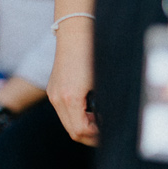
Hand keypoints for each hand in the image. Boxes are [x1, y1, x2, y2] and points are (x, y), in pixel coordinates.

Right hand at [48, 17, 99, 145]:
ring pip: (67, 122)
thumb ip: (105, 104)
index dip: (97, 136)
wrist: (75, 32)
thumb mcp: (102, 81)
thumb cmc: (92, 53)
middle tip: (107, 133)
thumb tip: (114, 120)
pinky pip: (63, 111)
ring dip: (83, 126)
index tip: (110, 132)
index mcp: (70, 97)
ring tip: (100, 121)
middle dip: (90, 135)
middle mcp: (57, 97)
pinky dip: (77, 116)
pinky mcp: (53, 88)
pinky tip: (90, 110)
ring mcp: (53, 93)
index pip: (81, 131)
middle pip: (72, 131)